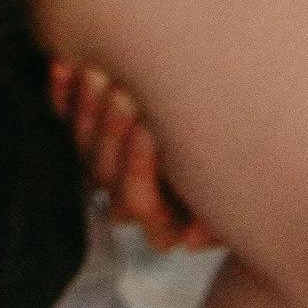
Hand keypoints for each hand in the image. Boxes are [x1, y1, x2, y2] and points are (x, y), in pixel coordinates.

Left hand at [49, 60, 221, 255]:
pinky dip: (64, 94)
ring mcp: (108, 163)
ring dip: (87, 110)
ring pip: (83, 146)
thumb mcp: (238, 189)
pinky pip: (66, 118)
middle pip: (105, 173)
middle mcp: (130, 195)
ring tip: (97, 75)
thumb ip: (219, 213)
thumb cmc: (244, 162)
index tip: (149, 130)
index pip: (138, 202)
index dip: (138, 168)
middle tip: (121, 94)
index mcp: (165, 218)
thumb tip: (192, 241)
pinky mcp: (91, 131)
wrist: (236, 125)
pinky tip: (63, 67)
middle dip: (111, 131)